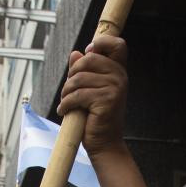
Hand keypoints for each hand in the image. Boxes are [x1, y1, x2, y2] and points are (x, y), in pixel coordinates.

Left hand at [57, 35, 128, 158]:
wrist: (104, 143)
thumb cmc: (95, 117)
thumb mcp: (88, 89)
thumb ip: (83, 70)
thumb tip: (76, 54)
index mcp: (118, 71)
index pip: (117, 44)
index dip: (101, 42)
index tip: (88, 53)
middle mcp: (120, 77)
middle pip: (88, 59)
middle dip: (72, 74)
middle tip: (68, 90)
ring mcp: (115, 88)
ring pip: (79, 78)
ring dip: (66, 92)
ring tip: (67, 103)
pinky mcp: (106, 100)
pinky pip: (77, 94)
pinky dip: (66, 104)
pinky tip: (65, 111)